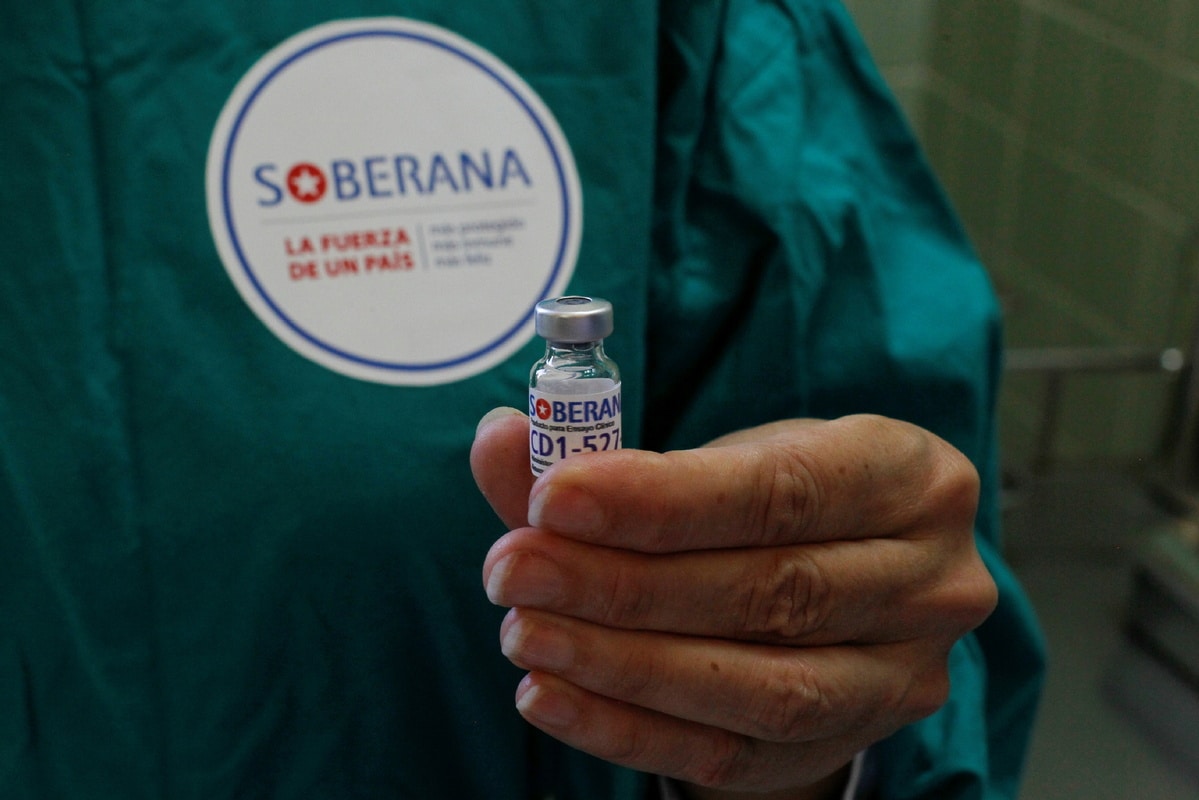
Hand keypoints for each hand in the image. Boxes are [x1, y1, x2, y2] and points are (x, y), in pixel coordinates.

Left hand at [471, 411, 997, 797]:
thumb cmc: (776, 500)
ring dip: (624, 665)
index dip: (665, 500)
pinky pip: (731, 755)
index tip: (555, 498)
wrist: (846, 580)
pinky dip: (628, 729)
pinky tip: (550, 697)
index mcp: (909, 477)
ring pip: (762, 688)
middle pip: (772, 592)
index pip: (786, 491)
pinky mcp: (842, 746)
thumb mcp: (719, 455)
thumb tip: (499, 439)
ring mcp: (898, 679)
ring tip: (525, 634)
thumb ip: (605, 455)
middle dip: (626, 585)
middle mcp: (930, 582)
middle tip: (514, 569)